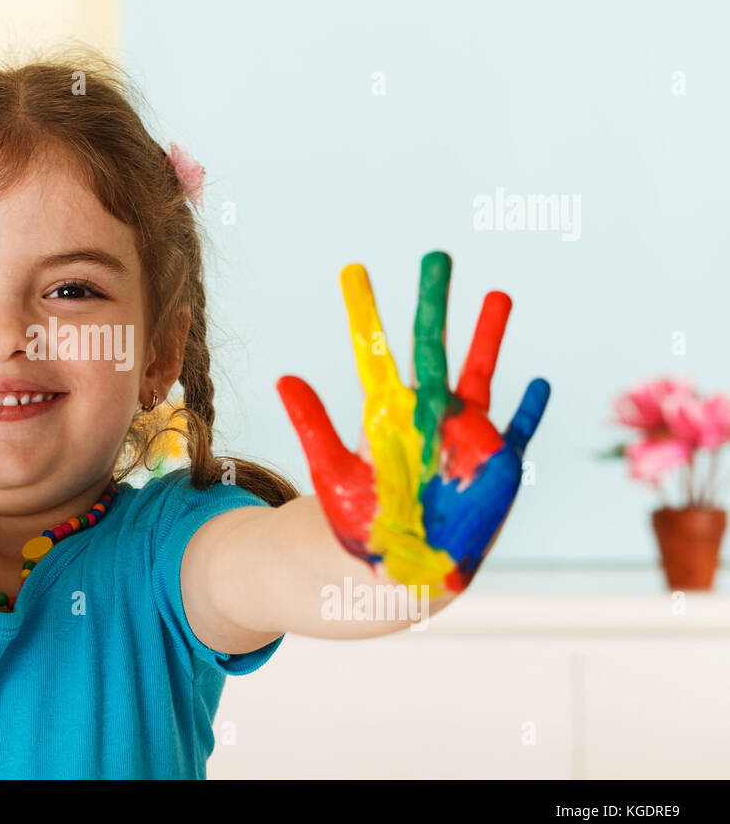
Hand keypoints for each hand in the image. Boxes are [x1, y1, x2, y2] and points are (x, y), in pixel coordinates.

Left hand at [276, 251, 548, 595]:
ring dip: (489, 337)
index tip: (354, 272)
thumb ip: (314, 425)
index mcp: (386, 413)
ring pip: (481, 374)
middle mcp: (426, 415)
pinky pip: (517, 432)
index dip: (365, 312)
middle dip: (434, 302)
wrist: (398, 568)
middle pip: (432, 345)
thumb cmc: (365, 523)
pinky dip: (529, 411)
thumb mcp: (333, 472)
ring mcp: (464, 437)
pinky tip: (539, 383)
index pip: (374, 350)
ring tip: (498, 293)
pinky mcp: (496, 468)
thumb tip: (283, 377)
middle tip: (436, 255)